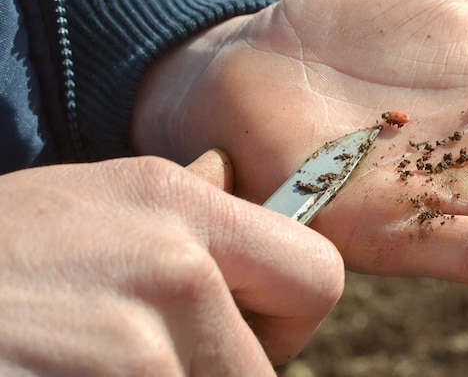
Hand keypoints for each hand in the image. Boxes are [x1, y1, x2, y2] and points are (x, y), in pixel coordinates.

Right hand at [0, 152, 342, 373]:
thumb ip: (187, 212)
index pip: (318, 274)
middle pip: (264, 372)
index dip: (287, 317)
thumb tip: (245, 194)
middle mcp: (173, 267)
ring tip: (88, 360)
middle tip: (146, 363)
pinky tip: (63, 371)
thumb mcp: (92, 200)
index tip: (246, 331)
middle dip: (221, 376)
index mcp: (183, 206)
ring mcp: (132, 346)